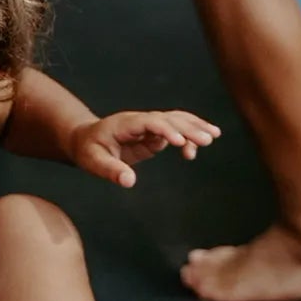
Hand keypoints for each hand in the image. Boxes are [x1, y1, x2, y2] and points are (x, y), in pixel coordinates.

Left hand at [71, 110, 220, 188]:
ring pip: (175, 120)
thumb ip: (111, 170)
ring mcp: (148, 126)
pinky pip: (174, 131)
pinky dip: (187, 137)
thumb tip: (129, 182)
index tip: (180, 142)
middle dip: (188, 127)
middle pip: (168, 119)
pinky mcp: (153, 134)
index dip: (166, 130)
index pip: (149, 122)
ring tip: (214, 136)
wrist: (86, 139)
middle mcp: (140, 121)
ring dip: (194, 126)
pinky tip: (194, 152)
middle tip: (208, 139)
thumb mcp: (93, 161)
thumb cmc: (88, 150)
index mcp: (125, 124)